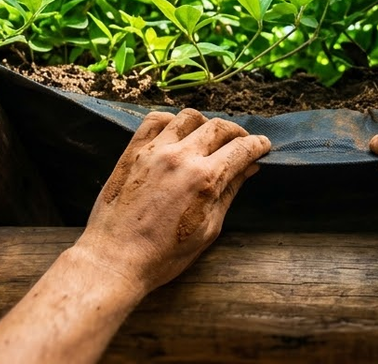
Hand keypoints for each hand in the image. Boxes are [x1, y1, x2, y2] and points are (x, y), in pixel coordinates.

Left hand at [75, 108, 270, 296]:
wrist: (115, 259)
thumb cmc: (163, 255)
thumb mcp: (208, 230)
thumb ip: (229, 193)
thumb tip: (248, 169)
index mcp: (204, 179)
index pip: (241, 149)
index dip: (258, 145)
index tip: (263, 146)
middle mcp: (181, 157)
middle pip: (218, 127)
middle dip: (236, 132)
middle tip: (241, 142)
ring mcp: (153, 151)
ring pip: (188, 117)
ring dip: (205, 123)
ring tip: (208, 137)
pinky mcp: (132, 152)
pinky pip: (154, 120)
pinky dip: (171, 121)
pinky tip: (176, 133)